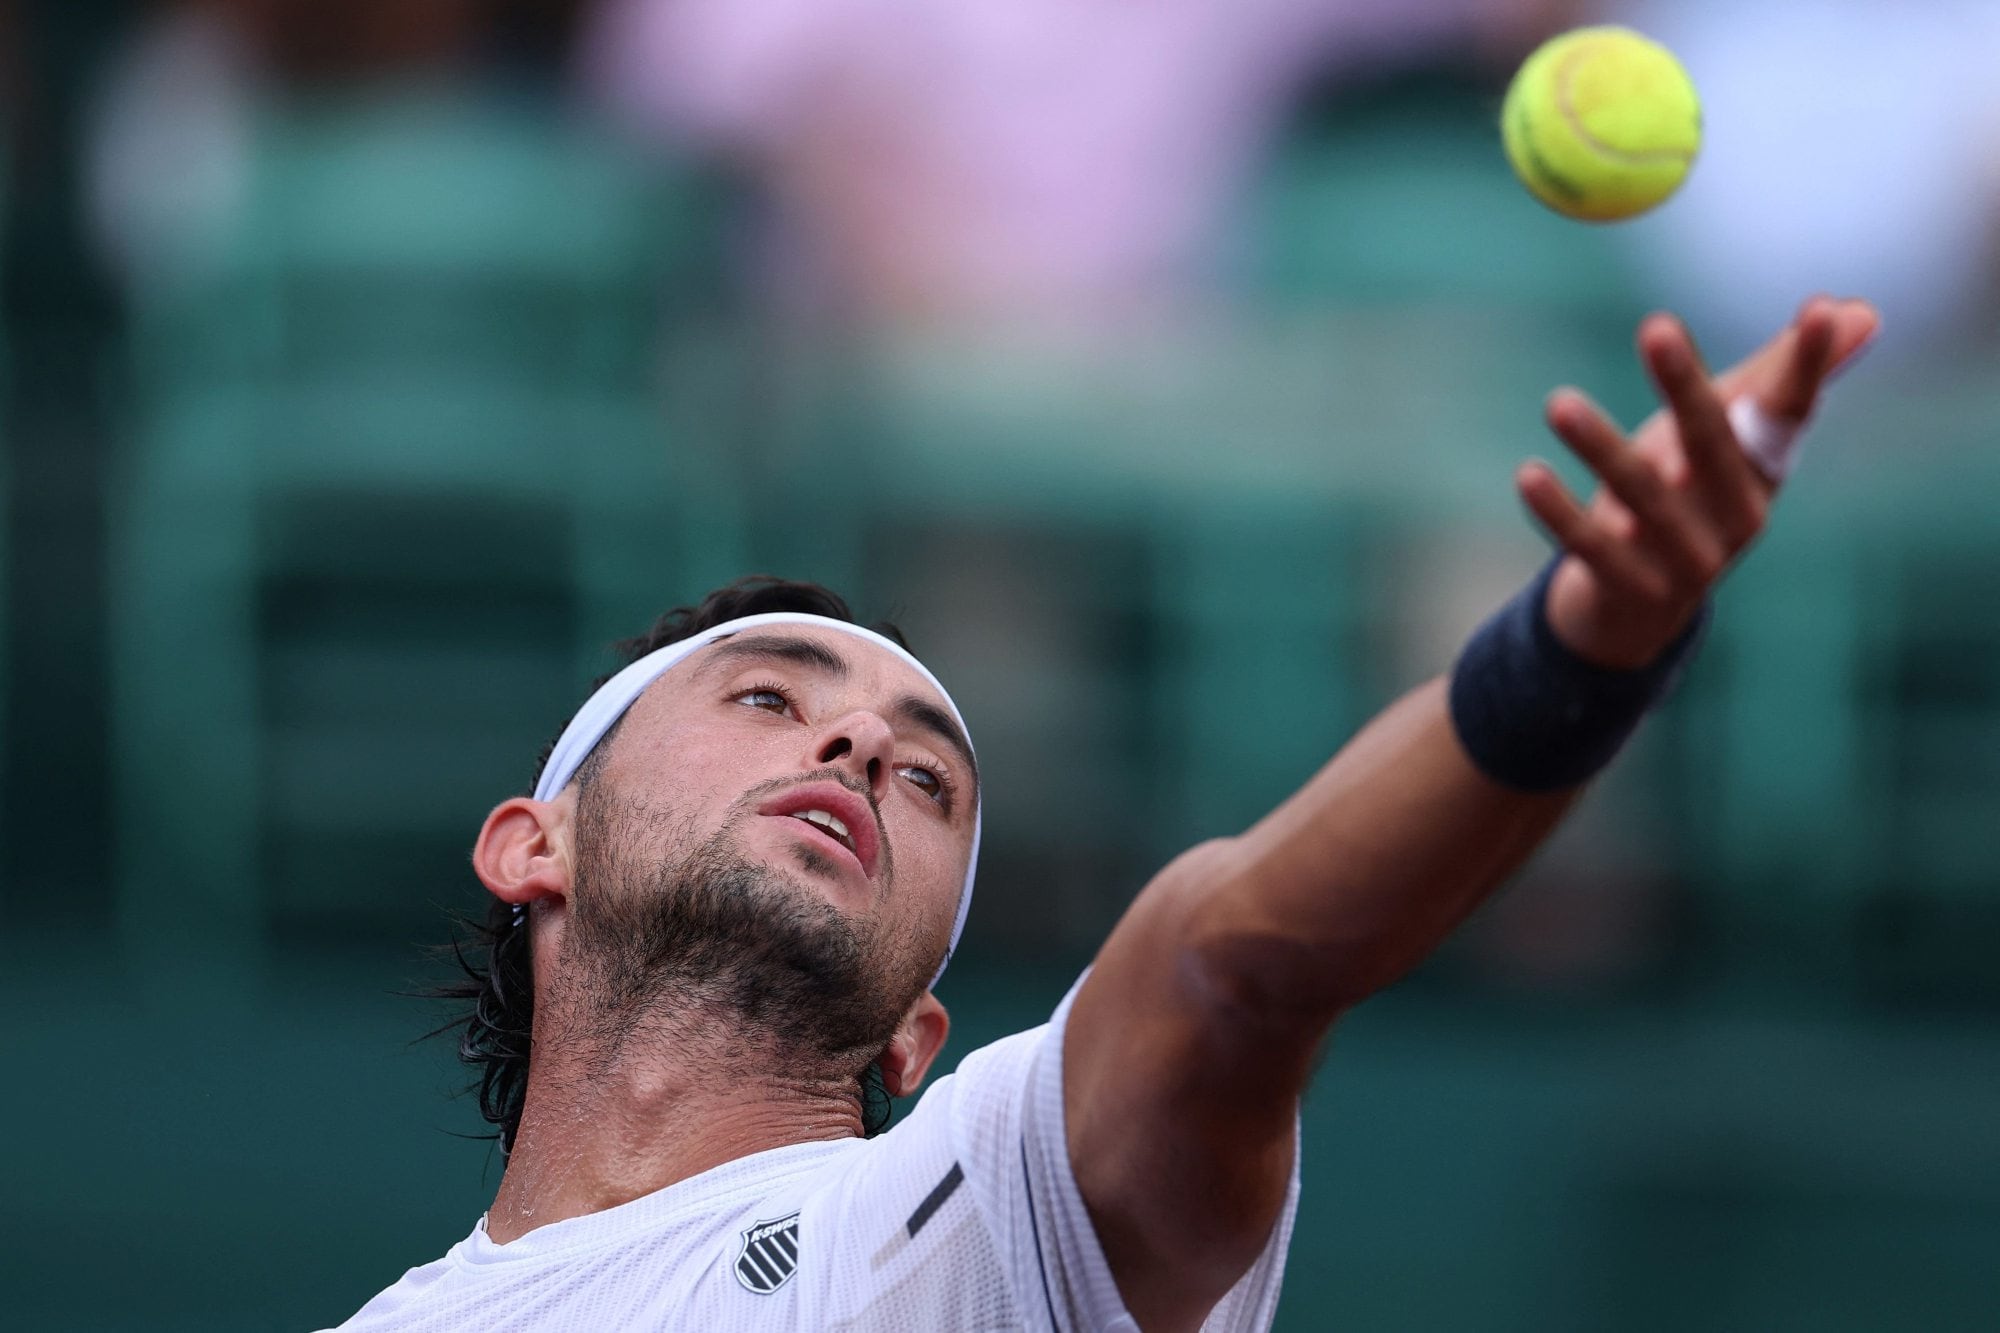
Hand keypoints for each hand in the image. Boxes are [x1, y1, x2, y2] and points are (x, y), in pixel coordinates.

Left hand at [1519, 296, 1881, 668]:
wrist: (1634, 612)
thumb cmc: (1684, 498)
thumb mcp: (1725, 438)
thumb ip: (1774, 379)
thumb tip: (1859, 308)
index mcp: (1765, 472)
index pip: (1790, 409)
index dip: (1806, 363)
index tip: (1820, 308)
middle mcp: (1738, 517)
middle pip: (1712, 443)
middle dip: (1685, 385)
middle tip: (1656, 326)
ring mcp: (1689, 560)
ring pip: (1643, 493)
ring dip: (1600, 446)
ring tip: (1558, 403)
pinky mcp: (1633, 590)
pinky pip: (1593, 547)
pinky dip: (1559, 512)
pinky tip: (1529, 474)